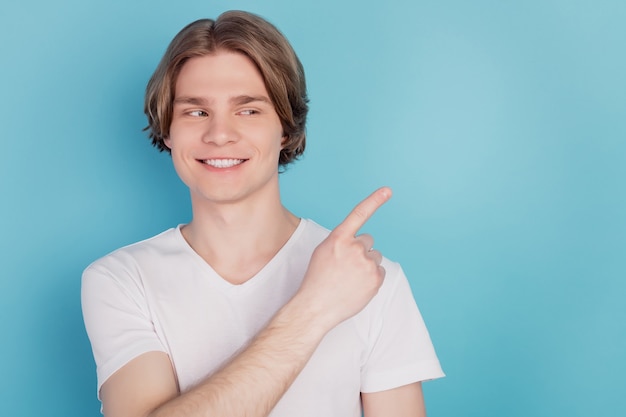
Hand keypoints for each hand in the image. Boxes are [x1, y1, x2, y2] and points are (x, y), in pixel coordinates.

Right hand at [296, 187, 391, 328]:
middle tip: (346, 266)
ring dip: (366, 265)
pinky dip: (371, 278)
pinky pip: (379, 272)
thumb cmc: (317, 280)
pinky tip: (357, 286)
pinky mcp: (376, 278)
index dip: (374, 200)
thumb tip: (359, 242)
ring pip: (374, 257)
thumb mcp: (323, 252)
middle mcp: (354, 247)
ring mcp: (366, 263)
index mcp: (338, 238)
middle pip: (367, 241)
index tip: (388, 190)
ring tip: (350, 278)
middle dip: (360, 250)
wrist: (317, 306)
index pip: (359, 214)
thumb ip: (341, 241)